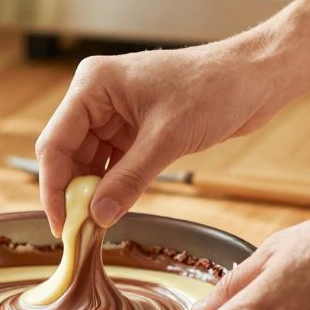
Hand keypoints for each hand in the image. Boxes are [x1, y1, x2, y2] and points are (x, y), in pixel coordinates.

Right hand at [34, 36, 292, 234]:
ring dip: (93, 192)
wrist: (255, 78)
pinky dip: (112, 185)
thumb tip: (97, 216)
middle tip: (79, 232)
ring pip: (89, 161)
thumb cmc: (213, 88)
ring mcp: (116, 112)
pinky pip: (112, 162)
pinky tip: (114, 207)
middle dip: (73, 192)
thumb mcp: (167, 139)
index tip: (61, 224)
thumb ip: (128, 180)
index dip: (54, 187)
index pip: (55, 143)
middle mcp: (97, 97)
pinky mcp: (135, 127)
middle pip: (68, 154)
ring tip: (96, 225)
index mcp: (93, 85)